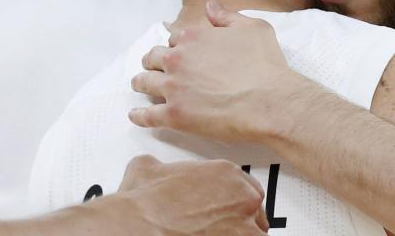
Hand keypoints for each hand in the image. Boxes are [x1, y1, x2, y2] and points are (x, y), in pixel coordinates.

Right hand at [94, 155, 269, 235]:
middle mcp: (242, 197)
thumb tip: (151, 167)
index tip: (225, 211)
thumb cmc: (144, 203)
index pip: (246, 189)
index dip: (235, 204)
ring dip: (239, 235)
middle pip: (255, 213)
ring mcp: (244, 225)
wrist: (139, 224)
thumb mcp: (148, 169)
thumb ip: (160, 166)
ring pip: (255, 234)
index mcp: (227, 173)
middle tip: (220, 229)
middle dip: (240, 222)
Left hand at [129, 1, 308, 142]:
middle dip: (153, 61)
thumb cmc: (265, 65)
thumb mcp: (253, 29)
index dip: (178, 45)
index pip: (175, 37)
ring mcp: (173, 88)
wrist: (269, 102)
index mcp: (194, 36)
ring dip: (140, 82)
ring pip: (144, 82)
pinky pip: (147, 115)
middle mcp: (178, 59)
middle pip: (154, 57)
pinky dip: (138, 115)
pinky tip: (136, 115)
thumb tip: (210, 6)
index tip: (181, 52)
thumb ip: (228, 16)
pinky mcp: (173, 115)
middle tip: (155, 67)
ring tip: (140, 85)